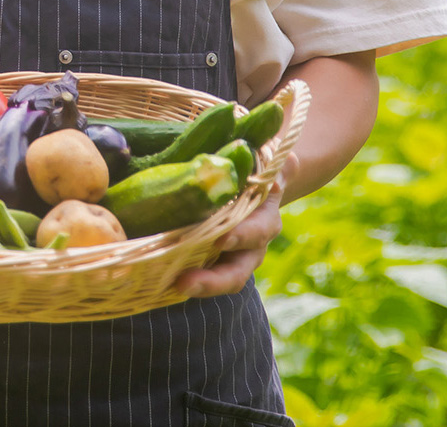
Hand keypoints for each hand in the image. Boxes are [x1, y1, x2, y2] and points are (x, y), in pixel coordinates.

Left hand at [175, 152, 299, 297]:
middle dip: (214, 280)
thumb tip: (285, 160)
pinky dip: (184, 282)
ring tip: (175, 286)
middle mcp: (250, 247)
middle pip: (236, 271)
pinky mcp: (211, 264)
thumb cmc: (254, 170)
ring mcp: (231, 260)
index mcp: (264, 220)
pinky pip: (201, 279)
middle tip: (185, 282)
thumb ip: (273, 161)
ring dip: (199, 286)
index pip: (256, 231)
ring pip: (221, 281)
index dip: (241, 236)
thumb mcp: (266, 162)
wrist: (253, 185)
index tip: (221, 239)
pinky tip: (160, 284)